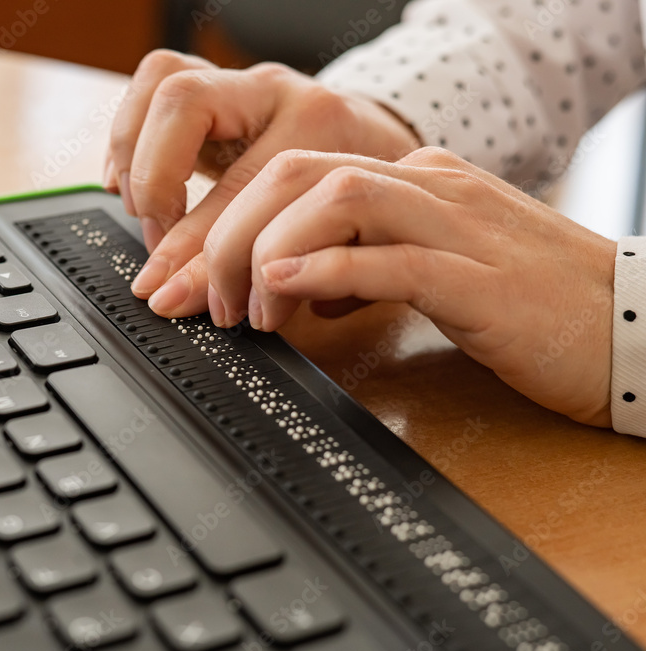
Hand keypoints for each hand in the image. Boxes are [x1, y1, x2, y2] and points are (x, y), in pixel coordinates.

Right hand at [104, 50, 420, 310]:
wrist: (378, 147)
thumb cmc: (363, 194)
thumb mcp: (332, 237)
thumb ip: (267, 266)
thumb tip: (181, 297)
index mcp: (317, 125)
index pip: (240, 182)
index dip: (194, 243)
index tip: (171, 289)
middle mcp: (273, 92)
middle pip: (187, 102)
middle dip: (155, 179)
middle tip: (156, 237)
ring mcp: (239, 85)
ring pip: (164, 78)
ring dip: (132, 150)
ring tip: (137, 208)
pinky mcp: (211, 92)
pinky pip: (150, 85)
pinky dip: (126, 137)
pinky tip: (125, 182)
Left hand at [155, 147, 615, 426]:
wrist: (636, 329)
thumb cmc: (532, 306)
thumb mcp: (433, 271)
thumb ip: (364, 265)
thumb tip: (291, 285)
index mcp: (416, 182)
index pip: (298, 172)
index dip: (230, 221)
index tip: (197, 278)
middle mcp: (431, 188)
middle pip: (300, 174)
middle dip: (229, 233)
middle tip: (203, 300)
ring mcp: (458, 226)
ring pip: (337, 198)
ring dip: (267, 251)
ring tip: (243, 309)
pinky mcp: (480, 279)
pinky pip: (392, 259)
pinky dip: (328, 270)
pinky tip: (285, 291)